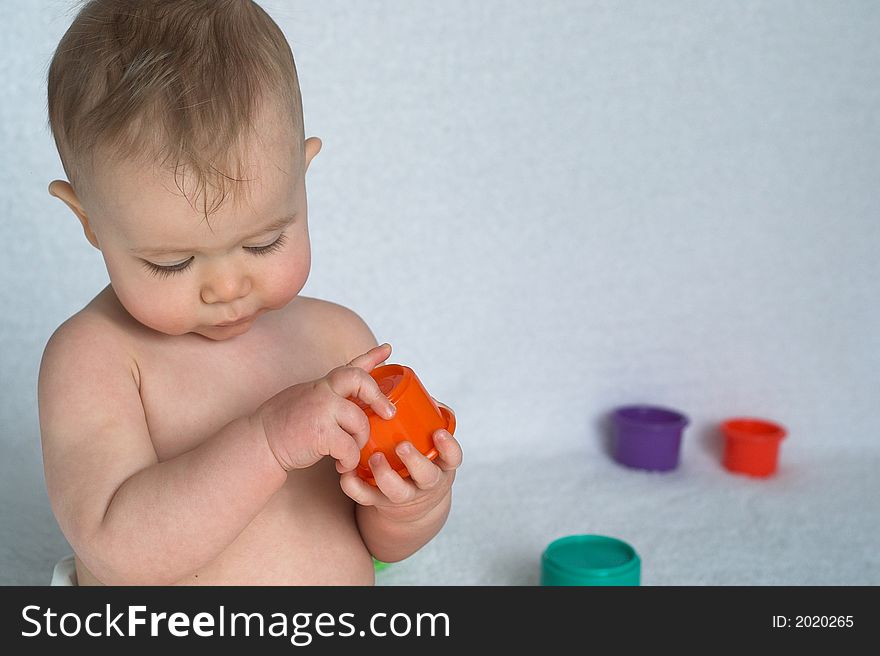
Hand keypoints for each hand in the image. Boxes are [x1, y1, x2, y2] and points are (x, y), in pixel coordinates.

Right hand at [255, 344, 395, 472]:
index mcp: (321, 385)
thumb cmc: (283, 426)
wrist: (259, 444)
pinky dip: (349, 460)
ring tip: (349, 453)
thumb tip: (351, 397)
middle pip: (360, 380)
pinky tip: (341, 465)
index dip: (372, 356)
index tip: (388, 349)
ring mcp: (321, 410)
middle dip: (379, 396)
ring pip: (360, 422)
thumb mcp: (305, 399)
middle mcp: (322, 392)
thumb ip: (327, 395)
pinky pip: (350, 447)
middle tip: (388, 413)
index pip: (350, 365)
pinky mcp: (321, 433)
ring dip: (360, 442)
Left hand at [339, 425, 462, 522]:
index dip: (448, 448)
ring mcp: (404, 494)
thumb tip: (423, 395)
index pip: (452, 458)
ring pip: (397, 491)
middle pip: (426, 476)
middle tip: (402, 446)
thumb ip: (429, 419)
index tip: (438, 433)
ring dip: (385, 475)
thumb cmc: (422, 458)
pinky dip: (355, 487)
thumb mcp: (432, 443)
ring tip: (374, 458)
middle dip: (415, 461)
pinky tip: (347, 473)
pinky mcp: (380, 501)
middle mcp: (425, 482)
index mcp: (441, 465)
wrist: (412, 502)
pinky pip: (367, 498)